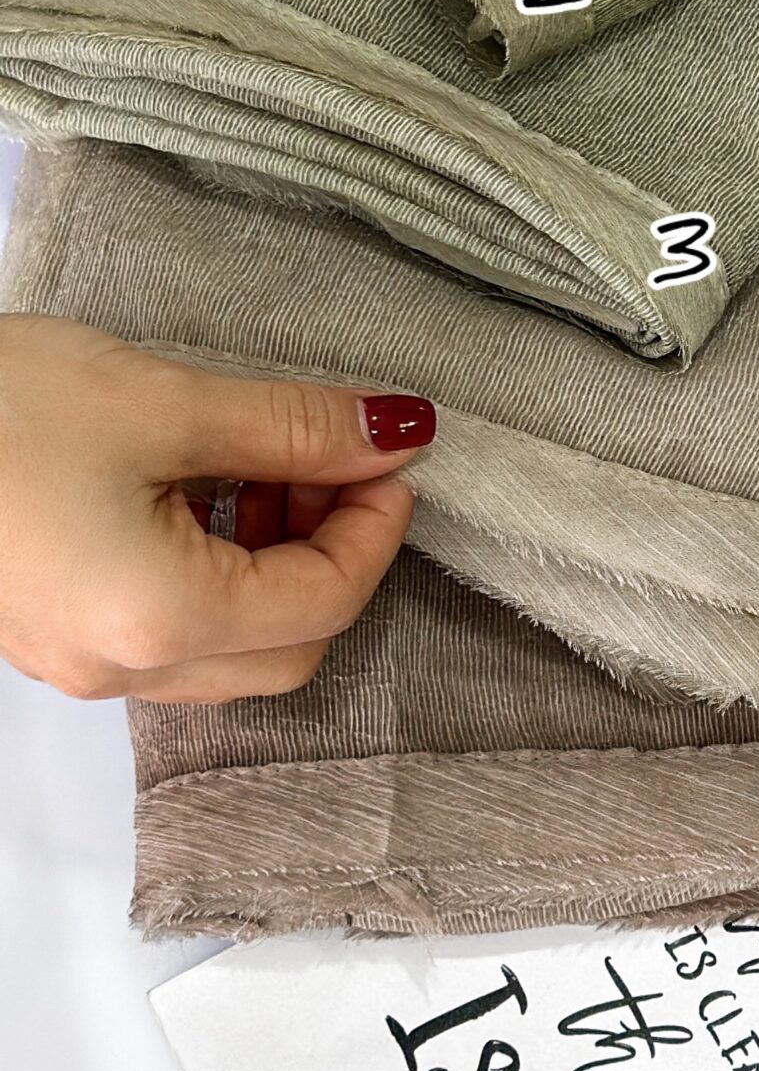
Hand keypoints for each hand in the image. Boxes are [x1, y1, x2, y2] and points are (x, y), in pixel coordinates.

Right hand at [0, 314, 433, 703]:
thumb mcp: (168, 402)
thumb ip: (296, 428)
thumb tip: (396, 432)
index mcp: (160, 620)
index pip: (327, 600)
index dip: (377, 522)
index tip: (387, 450)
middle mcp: (121, 667)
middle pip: (289, 646)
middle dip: (331, 551)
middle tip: (330, 458)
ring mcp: (78, 661)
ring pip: (230, 647)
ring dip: (273, 560)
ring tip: (261, 460)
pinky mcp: (49, 633)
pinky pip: (167, 629)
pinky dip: (213, 568)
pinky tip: (198, 483)